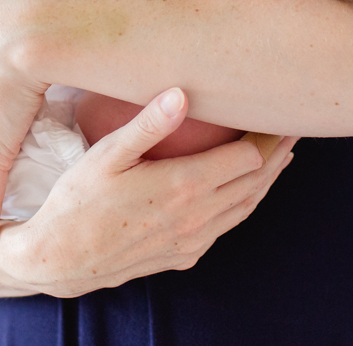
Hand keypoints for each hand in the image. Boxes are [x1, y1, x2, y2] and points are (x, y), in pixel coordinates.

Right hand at [1, 88, 296, 297]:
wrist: (59, 259)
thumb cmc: (77, 201)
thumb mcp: (106, 156)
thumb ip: (147, 124)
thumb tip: (182, 92)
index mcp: (184, 187)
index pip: (249, 157)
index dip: (269, 135)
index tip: (279, 112)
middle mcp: (197, 218)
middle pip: (256, 183)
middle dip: (278, 153)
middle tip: (293, 127)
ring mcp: (192, 240)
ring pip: (246, 208)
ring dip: (266, 181)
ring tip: (281, 156)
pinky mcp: (183, 255)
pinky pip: (226, 227)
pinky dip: (243, 204)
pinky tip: (241, 191)